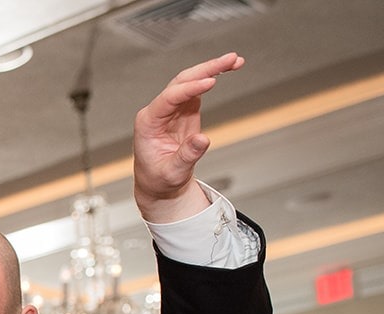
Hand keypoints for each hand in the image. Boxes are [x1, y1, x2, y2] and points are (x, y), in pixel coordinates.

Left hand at [133, 52, 243, 221]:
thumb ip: (186, 156)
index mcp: (148, 123)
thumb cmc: (159, 179)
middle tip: (230, 59)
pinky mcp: (183, 110)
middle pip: (181, 82)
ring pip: (190, 81)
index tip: (211, 82)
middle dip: (205, 70)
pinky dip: (213, 77)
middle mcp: (157, 111)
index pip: (169, 98)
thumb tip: (202, 140)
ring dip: (212, 69)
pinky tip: (228, 69)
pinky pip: (197, 88)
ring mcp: (171, 109)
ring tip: (236, 60)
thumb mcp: (172, 173)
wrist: (158, 183)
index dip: (190, 89)